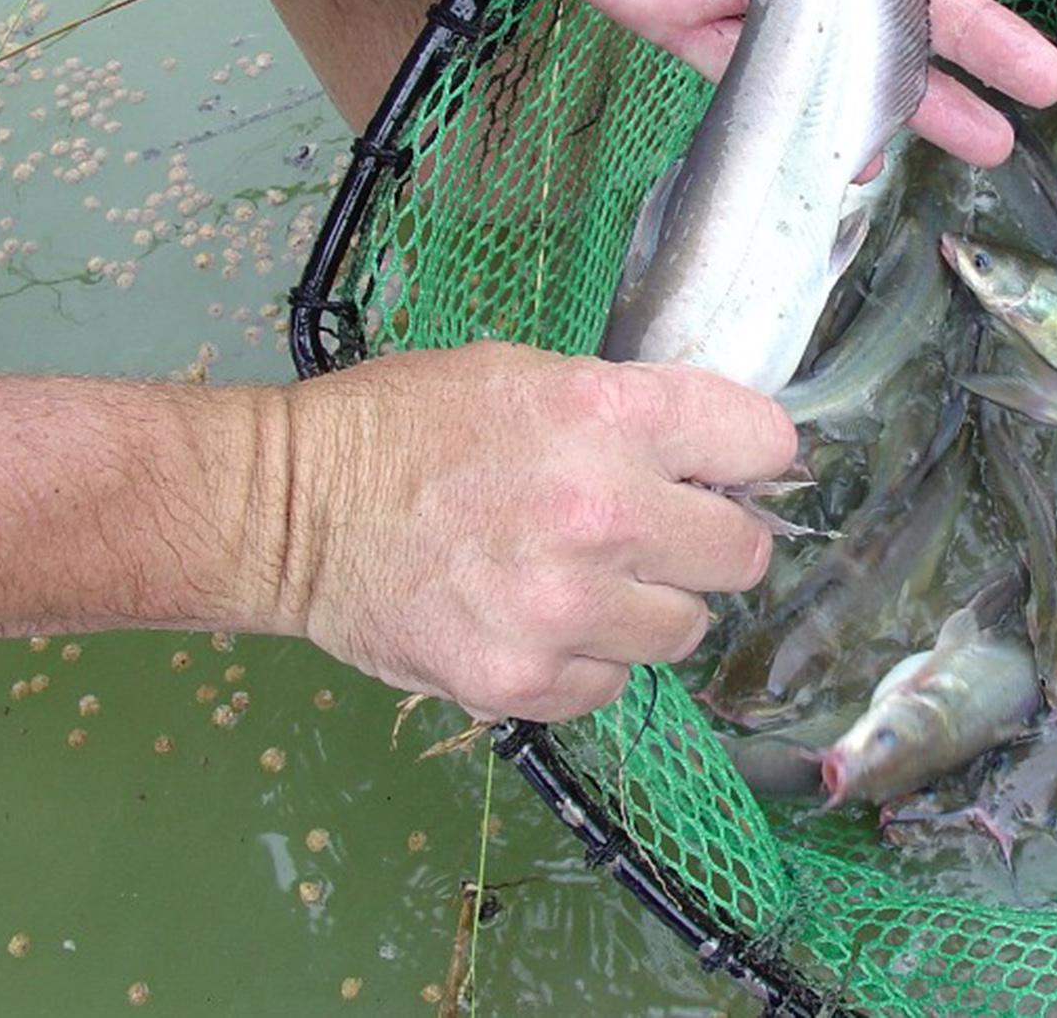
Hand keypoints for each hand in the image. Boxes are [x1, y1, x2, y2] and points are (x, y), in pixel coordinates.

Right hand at [274, 341, 794, 720]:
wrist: (292, 506)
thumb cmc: (409, 424)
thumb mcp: (529, 373)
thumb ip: (631, 413)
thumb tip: (716, 460)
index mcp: (613, 414)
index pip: (763, 444)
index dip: (747, 458)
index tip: (722, 471)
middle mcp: (605, 511)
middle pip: (740, 554)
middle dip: (704, 542)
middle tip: (653, 534)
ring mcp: (567, 606)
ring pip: (684, 630)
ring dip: (646, 607)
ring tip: (579, 578)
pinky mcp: (524, 679)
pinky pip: (612, 683)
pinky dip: (586, 661)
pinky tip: (535, 620)